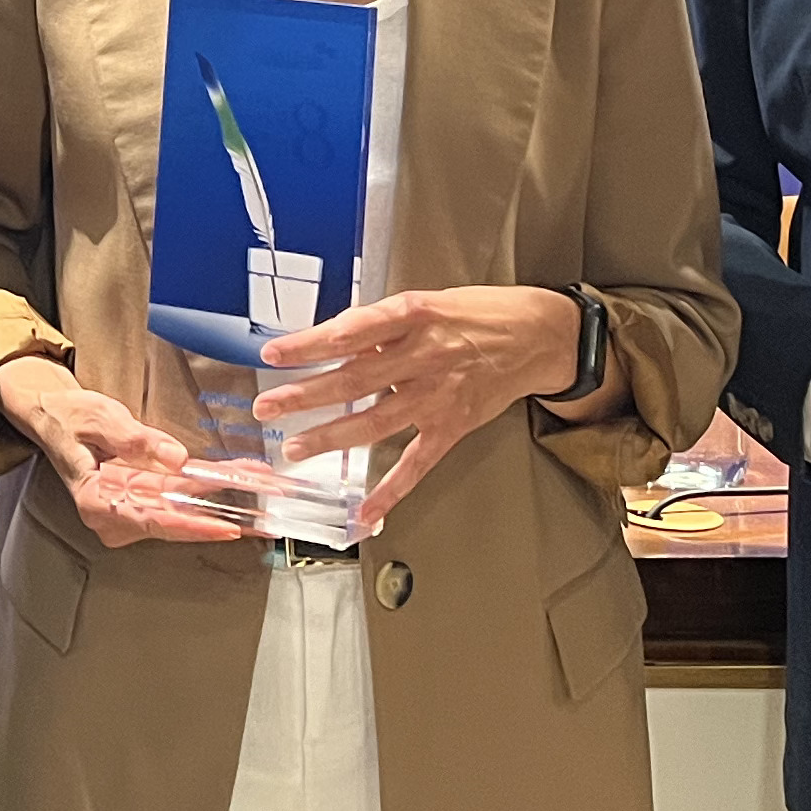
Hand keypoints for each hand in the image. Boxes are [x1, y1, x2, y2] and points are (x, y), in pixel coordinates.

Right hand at [0, 356, 245, 547]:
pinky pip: (176, 497)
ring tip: (258, 482)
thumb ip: (136, 440)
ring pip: (181, 509)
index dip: (191, 526)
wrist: (53, 414)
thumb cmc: (68, 417)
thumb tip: (176, 458)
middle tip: (260, 501)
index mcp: (95, 501)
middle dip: (219, 511)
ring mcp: (127, 509)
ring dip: (219, 497)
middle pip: (173, 519)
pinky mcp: (139, 498)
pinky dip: (205, 486)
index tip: (224, 529)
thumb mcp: (99, 418)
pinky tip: (234, 475)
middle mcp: (113, 514)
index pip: (150, 520)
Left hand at [253, 286, 581, 532]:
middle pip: (356, 378)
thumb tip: (335, 337)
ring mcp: (439, 396)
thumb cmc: (482, 312)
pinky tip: (366, 510)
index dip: (311, 343)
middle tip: (268, 406)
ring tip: (294, 448)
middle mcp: (425, 356)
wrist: (542, 335)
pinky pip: (417, 462)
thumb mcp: (430, 300)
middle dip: (306, 394)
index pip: (353, 330)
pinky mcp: (454, 425)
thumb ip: (385, 323)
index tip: (274, 352)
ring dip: (331, 437)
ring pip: (377, 421)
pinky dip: (391, 489)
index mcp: (415, 317)